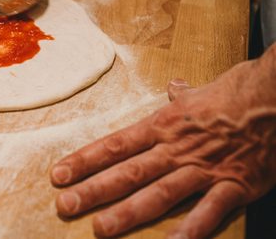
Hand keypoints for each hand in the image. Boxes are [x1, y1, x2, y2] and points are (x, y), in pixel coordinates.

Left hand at [50, 44, 275, 237]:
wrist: (274, 96)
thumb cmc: (234, 93)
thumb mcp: (199, 91)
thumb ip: (181, 95)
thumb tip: (174, 86)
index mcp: (162, 125)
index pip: (115, 145)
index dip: (84, 160)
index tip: (58, 174)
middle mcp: (176, 148)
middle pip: (128, 172)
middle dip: (94, 190)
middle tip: (64, 205)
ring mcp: (204, 168)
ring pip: (159, 193)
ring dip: (128, 213)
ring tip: (101, 229)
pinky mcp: (235, 185)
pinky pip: (210, 211)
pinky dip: (192, 229)